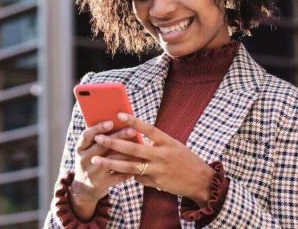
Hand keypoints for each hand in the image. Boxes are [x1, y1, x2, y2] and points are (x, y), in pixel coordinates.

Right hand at [71, 121, 139, 218]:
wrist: (84, 190)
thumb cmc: (90, 163)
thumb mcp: (88, 152)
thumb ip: (98, 141)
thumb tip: (118, 124)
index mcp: (80, 149)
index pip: (86, 135)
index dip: (98, 128)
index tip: (111, 122)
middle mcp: (83, 160)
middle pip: (102, 146)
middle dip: (118, 137)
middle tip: (132, 130)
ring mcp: (91, 173)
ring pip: (112, 160)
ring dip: (127, 153)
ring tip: (140, 146)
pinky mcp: (101, 184)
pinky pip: (118, 175)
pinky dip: (129, 169)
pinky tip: (139, 163)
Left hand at [90, 113, 215, 207]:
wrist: (201, 181)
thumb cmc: (185, 159)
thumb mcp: (173, 145)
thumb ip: (155, 142)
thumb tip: (133, 137)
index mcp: (168, 142)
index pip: (149, 128)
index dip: (134, 121)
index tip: (118, 114)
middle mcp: (163, 155)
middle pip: (134, 149)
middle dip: (114, 143)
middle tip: (98, 137)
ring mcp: (159, 170)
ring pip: (130, 167)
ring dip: (111, 162)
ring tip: (96, 158)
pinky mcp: (156, 183)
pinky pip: (138, 177)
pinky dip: (128, 174)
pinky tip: (116, 171)